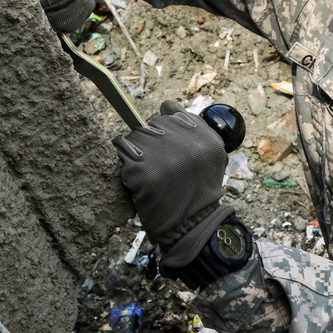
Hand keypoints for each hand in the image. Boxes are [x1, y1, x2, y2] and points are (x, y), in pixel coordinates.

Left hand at [114, 101, 234, 268]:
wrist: (192, 227)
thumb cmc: (198, 191)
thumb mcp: (211, 156)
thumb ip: (194, 128)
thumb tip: (166, 105)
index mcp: (204, 136)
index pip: (171, 112)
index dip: (164, 127)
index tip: (166, 144)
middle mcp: (186, 142)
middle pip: (150, 124)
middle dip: (149, 143)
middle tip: (159, 167)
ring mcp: (163, 156)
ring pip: (132, 137)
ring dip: (135, 155)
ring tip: (149, 175)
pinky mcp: (142, 172)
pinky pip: (121, 154)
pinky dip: (125, 167)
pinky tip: (138, 181)